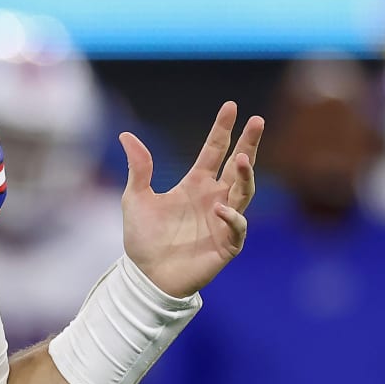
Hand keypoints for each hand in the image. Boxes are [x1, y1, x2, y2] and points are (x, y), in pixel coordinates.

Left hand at [120, 102, 264, 297]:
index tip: (232, 107)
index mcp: (195, 184)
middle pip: (238, 166)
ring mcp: (223, 220)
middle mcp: (214, 197)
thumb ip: (138, 168)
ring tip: (243, 159)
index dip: (223, 129)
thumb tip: (126, 135)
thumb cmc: (143, 239)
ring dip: (246, 176)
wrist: (145, 276)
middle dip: (249, 144)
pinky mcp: (226, 244)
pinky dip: (232, 218)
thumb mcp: (135, 199)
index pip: (215, 150)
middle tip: (258, 121)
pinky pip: (237, 227)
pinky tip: (221, 208)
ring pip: (244, 192)